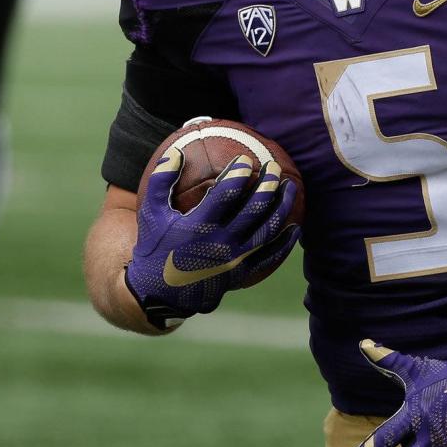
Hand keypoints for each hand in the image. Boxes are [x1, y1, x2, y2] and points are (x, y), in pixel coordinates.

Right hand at [125, 147, 299, 328]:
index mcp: (198, 227)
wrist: (158, 294)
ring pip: (267, 230)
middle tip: (274, 166)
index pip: (225, 194)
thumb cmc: (154, 247)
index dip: (238, 173)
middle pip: (254, 209)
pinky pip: (270, 257)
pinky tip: (295, 226)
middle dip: (268, 184)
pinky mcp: (241, 275)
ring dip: (282, 206)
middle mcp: (220, 244)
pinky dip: (285, 242)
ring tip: (290, 186)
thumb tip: (176, 151)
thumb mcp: (151, 213)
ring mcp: (234, 261)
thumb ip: (161, 181)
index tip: (245, 159)